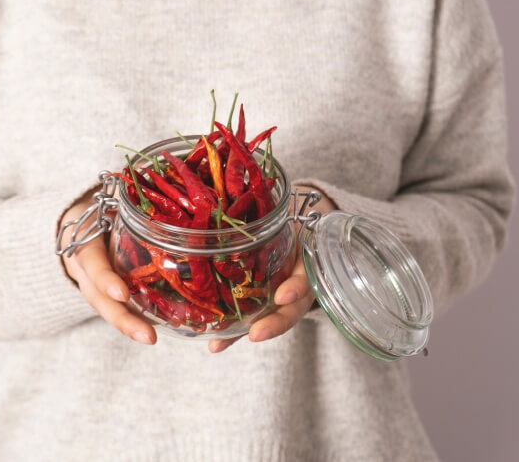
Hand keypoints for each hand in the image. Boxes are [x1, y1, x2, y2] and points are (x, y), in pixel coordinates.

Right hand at [60, 200, 156, 344]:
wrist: (73, 225)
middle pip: (99, 299)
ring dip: (130, 327)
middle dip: (122, 320)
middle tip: (148, 337)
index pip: (92, 263)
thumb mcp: (105, 200)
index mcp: (83, 242)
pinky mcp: (104, 295)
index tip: (122, 294)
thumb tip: (165, 177)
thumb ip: (127, 197)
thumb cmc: (97, 209)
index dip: (105, 279)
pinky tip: (156, 331)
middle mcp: (84, 269)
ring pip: (107, 310)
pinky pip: (117, 310)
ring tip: (151, 339)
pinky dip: (135, 321)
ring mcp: (91, 286)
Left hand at [209, 185, 336, 352]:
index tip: (284, 295)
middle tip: (254, 335)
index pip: (305, 278)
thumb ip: (273, 206)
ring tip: (217, 346)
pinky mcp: (258, 299)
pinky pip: (246, 317)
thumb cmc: (289, 216)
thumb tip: (242, 173)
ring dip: (240, 334)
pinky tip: (212, 342)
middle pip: (288, 308)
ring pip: (265, 317)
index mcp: (306, 261)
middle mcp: (293, 281)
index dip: (296, 287)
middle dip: (273, 323)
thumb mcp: (289, 213)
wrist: (296, 223)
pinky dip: (229, 331)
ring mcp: (276, 293)